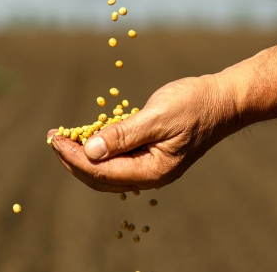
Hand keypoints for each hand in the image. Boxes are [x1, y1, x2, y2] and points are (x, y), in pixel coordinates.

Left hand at [47, 75, 239, 191]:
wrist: (224, 100)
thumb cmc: (195, 104)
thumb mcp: (157, 117)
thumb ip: (123, 135)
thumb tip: (90, 151)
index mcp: (153, 171)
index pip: (102, 172)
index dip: (73, 157)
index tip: (54, 140)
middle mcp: (150, 175)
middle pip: (100, 177)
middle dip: (73, 158)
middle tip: (52, 138)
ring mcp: (151, 167)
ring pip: (107, 170)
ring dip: (83, 155)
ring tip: (62, 138)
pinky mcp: (151, 155)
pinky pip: (119, 159)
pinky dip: (100, 149)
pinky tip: (87, 135)